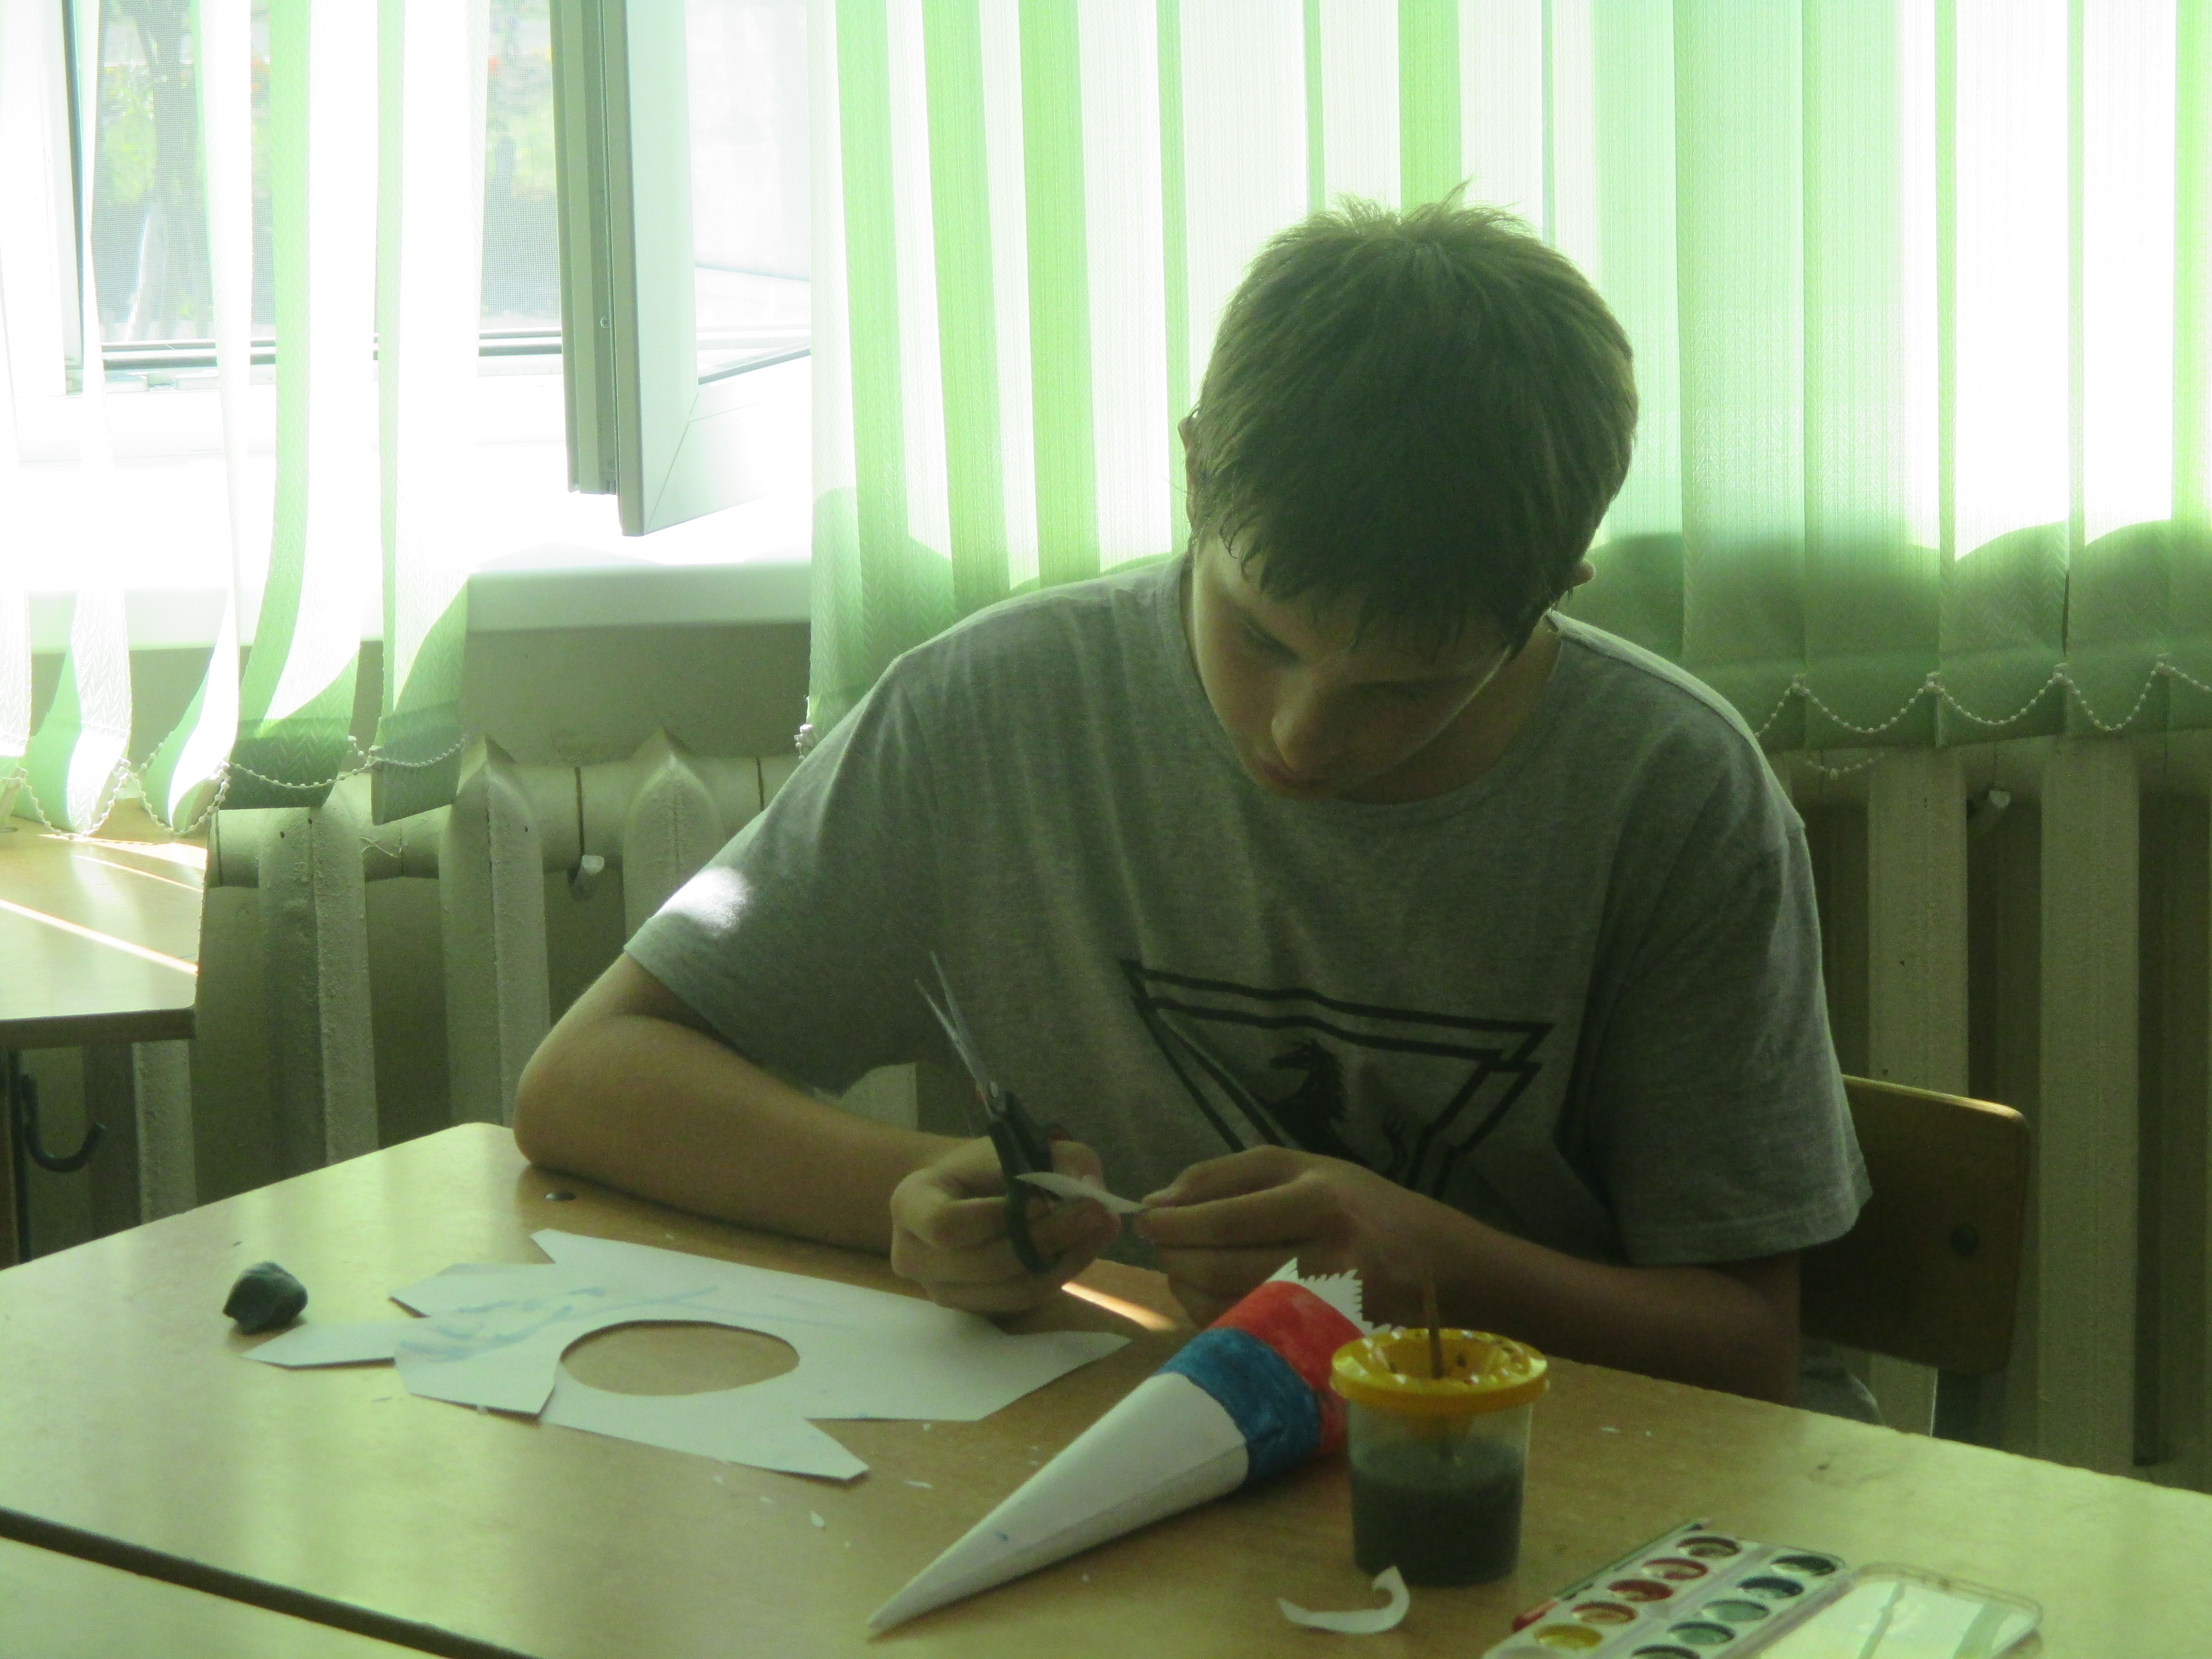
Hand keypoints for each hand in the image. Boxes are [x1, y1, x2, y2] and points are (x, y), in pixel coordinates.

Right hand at [889, 1136, 1120, 1314]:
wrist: (969, 1192)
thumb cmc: (988, 1165)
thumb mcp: (1021, 1145)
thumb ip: (1060, 1159)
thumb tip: (1093, 1190)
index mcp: (911, 1204)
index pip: (946, 1225)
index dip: (996, 1219)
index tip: (1040, 1200)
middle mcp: (913, 1255)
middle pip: (984, 1265)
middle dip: (1046, 1239)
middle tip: (1095, 1212)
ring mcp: (940, 1290)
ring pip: (1010, 1291)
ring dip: (1064, 1261)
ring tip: (1102, 1226)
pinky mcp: (972, 1310)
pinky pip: (1022, 1302)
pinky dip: (1059, 1275)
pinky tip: (1085, 1247)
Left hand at [1134, 1146, 1448, 1325]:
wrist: (1440, 1266)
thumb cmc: (1362, 1207)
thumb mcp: (1304, 1167)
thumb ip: (1227, 1176)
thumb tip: (1156, 1201)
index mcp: (1321, 1198)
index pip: (1227, 1215)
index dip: (1175, 1221)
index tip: (1146, 1216)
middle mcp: (1329, 1254)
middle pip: (1222, 1265)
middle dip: (1175, 1256)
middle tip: (1160, 1244)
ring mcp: (1329, 1308)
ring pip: (1230, 1306)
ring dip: (1187, 1288)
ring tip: (1182, 1266)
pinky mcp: (1326, 1345)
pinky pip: (1250, 1336)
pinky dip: (1215, 1316)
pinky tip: (1211, 1295)